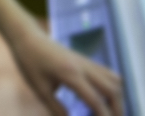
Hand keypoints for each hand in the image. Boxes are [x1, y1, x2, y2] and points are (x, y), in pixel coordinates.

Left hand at [7, 22, 123, 115]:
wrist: (27, 36)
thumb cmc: (29, 62)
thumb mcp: (39, 89)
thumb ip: (55, 108)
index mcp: (71, 74)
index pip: (96, 100)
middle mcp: (84, 66)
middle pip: (112, 90)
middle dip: (117, 109)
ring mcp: (86, 61)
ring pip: (114, 80)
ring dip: (117, 98)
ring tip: (112, 113)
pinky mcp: (85, 59)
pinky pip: (107, 73)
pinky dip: (112, 87)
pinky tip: (104, 98)